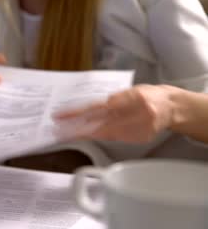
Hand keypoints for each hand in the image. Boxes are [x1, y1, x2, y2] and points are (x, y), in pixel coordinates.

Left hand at [53, 85, 176, 143]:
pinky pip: (115, 138)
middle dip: (77, 127)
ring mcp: (138, 128)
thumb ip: (111, 99)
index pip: (99, 106)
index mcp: (131, 97)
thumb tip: (88, 108)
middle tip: (58, 129)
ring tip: (65, 134)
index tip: (62, 116)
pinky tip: (85, 136)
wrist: (170, 107)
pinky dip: (99, 136)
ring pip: (105, 133)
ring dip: (84, 134)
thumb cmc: (147, 95)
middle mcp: (135, 113)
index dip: (78, 112)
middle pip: (99, 122)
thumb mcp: (129, 90)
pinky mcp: (140, 138)